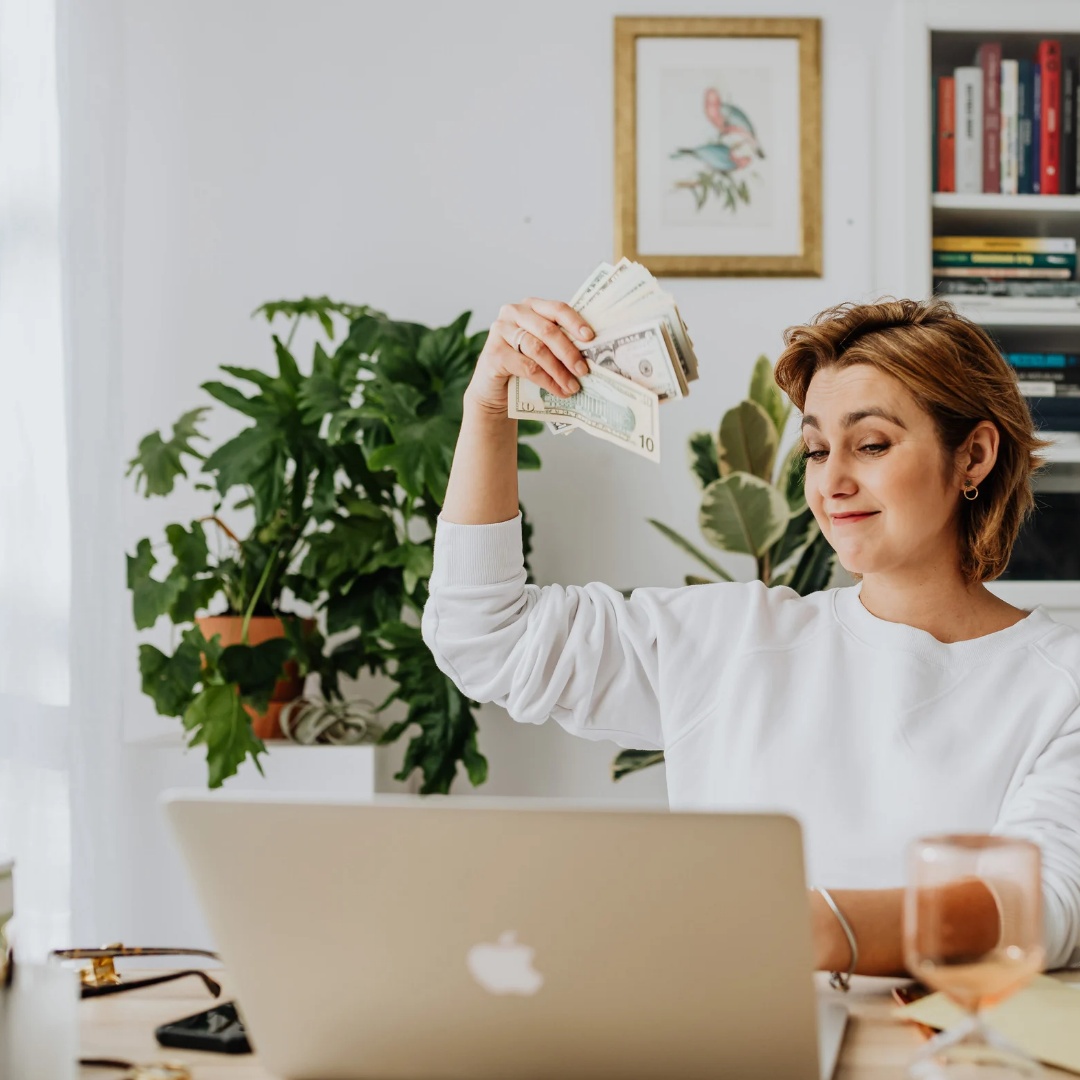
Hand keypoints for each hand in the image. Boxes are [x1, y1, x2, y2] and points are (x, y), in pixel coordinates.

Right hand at [466, 298, 594, 415]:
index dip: (575, 322)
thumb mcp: (543, 349)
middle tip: (584, 370)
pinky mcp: (493, 353)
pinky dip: (546, 381)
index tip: (590, 338)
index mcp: (531, 306)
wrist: (495, 389)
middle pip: (548, 330)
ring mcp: (500, 331)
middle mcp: (513, 312)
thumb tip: (592, 352)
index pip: (556, 309)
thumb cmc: (524, 365)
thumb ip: (560, 342)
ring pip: (538, 349)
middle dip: (569, 352)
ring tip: (573, 387)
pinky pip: (526, 367)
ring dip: (559, 371)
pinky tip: (558, 391)